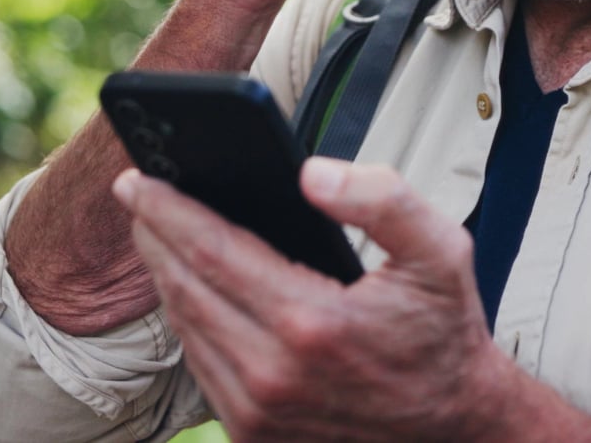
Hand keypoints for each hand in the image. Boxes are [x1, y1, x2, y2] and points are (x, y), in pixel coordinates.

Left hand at [111, 158, 517, 441]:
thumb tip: (309, 174)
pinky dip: (189, 321)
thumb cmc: (442, 333)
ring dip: (166, 276)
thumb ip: (383, 199)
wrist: (453, 426)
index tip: (136, 180)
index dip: (166, 210)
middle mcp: (272, 374)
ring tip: (160, 234)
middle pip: (183, 287)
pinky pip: (201, 365)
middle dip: (154, 235)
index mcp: (310, 323)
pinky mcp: (253, 434)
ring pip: (185, 328)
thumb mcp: (440, 251)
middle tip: (138, 195)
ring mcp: (257, 412)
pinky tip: (192, 288)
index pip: (210, 251)